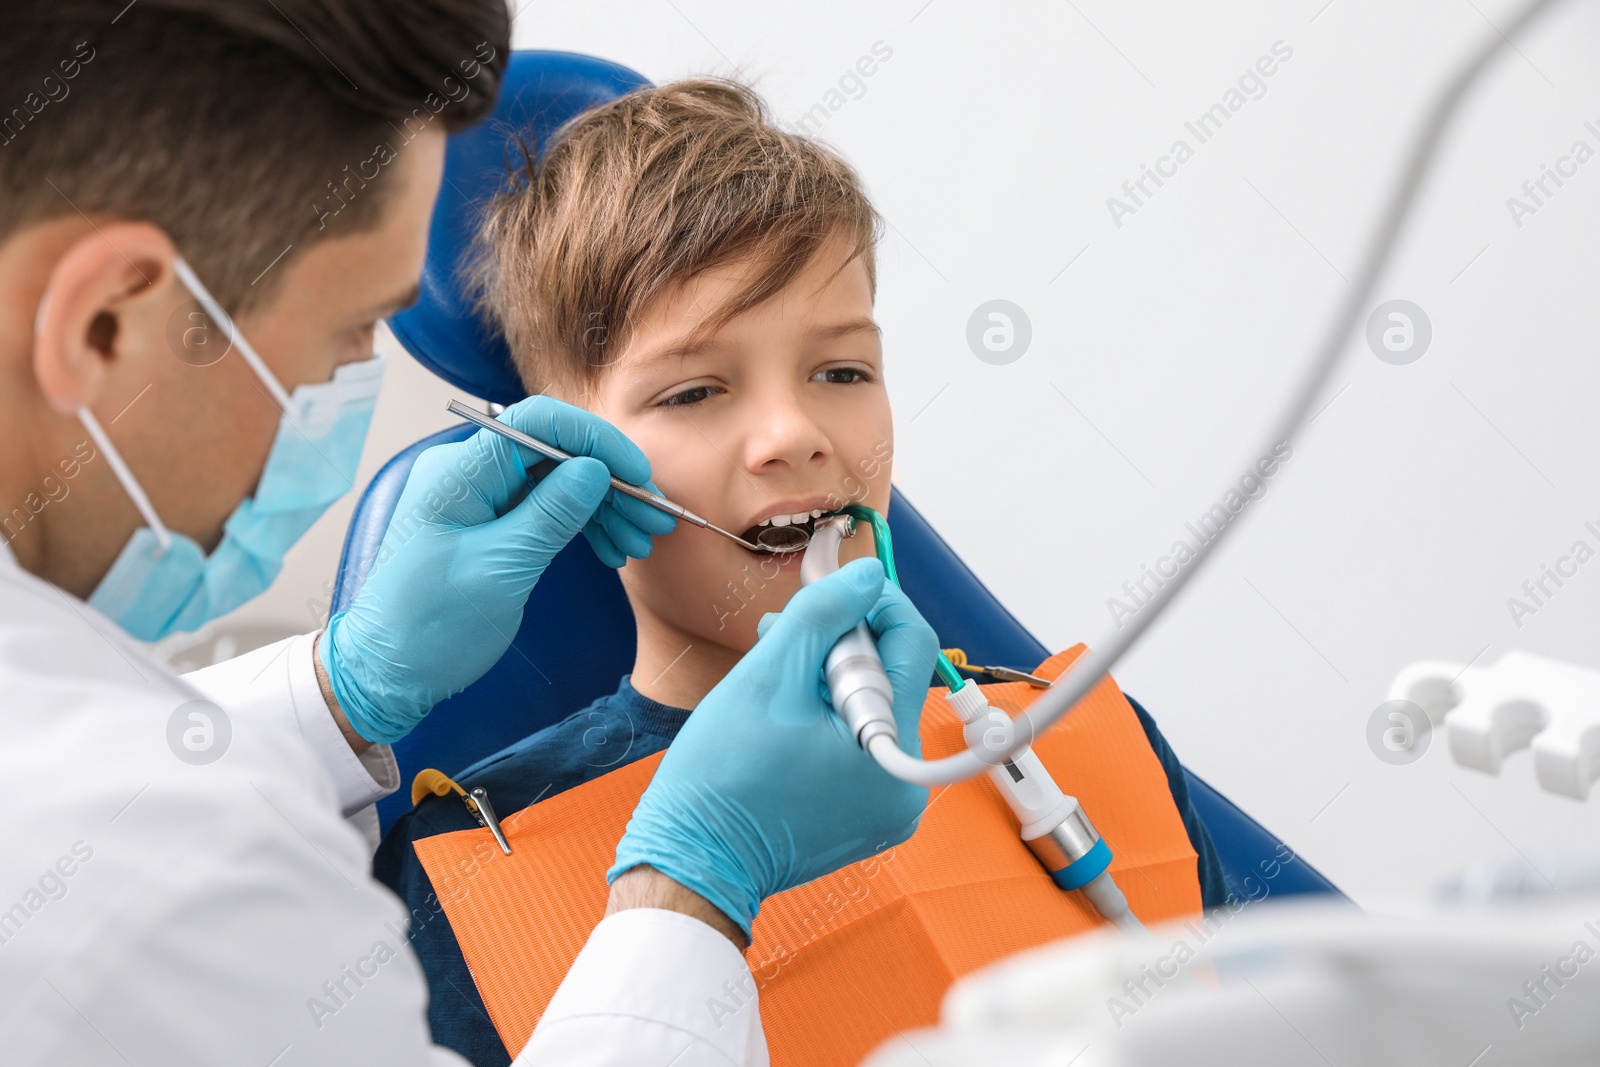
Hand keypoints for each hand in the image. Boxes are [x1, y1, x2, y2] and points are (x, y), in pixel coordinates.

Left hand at [321, 395, 675, 742]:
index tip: (639, 473)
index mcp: (460, 472)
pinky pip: (547, 510)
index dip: (596, 440)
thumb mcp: (500, 569)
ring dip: (605, 508)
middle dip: (611, 481)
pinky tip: (614, 549)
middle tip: (654, 518)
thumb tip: (595, 469)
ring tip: (642, 541)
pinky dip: (584, 526)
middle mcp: (470, 475)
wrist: (388, 673)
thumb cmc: (429, 626)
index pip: (539, 423)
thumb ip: (551, 514)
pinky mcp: (491, 526)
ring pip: (558, 483)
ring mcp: (481, 499)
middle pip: (555, 453)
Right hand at [610, 558, 937, 936]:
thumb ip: (823, 614)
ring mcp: (889, 805)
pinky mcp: (867, 815)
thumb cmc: (721, 777)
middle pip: (892, 676)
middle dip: (839, 644)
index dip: (875, 602)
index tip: (835, 586)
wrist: (694, 859)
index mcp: (890, 748)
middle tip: (784, 635)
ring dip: (828, 679)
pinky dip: (828, 719)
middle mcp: (905, 784)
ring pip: (874, 708)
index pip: (912, 642)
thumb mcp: (768, 675)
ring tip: (775, 677)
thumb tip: (868, 574)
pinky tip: (786, 716)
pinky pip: (861, 744)